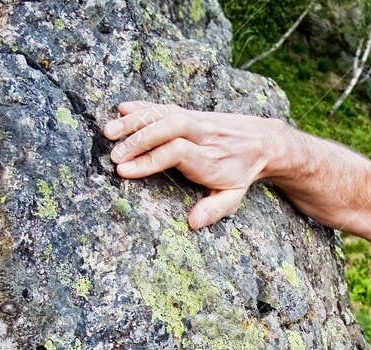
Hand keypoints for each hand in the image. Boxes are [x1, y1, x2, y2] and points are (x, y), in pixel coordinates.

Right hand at [103, 100, 283, 228]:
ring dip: (134, 121)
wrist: (262, 141)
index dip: (150, 161)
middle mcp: (202, 135)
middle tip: (114, 156)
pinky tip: (121, 110)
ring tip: (108, 133)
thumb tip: (193, 223)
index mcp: (210, 158)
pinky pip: (163, 106)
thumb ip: (215, 209)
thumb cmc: (241, 172)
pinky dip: (142, 107)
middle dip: (138, 140)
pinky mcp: (189, 111)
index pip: (176, 153)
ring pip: (163, 114)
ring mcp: (195, 120)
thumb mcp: (234, 196)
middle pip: (169, 128)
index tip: (126, 172)